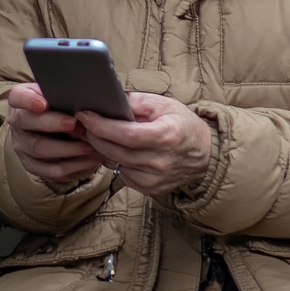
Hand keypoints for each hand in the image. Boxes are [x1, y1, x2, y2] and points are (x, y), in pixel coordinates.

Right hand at [7, 82, 103, 183]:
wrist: (52, 128)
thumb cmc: (58, 105)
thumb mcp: (57, 95)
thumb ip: (63, 94)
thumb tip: (84, 96)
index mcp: (19, 100)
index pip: (18, 97)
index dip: (28, 101)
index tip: (42, 104)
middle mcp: (17, 123)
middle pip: (29, 124)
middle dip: (53, 124)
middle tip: (75, 124)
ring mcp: (22, 145)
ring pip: (40, 148)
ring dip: (66, 148)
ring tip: (89, 145)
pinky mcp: (32, 165)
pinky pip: (50, 170)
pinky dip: (72, 166)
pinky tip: (89, 160)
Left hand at [77, 93, 211, 196]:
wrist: (205, 154)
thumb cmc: (183, 124)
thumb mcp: (164, 104)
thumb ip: (137, 101)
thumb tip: (111, 101)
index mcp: (165, 136)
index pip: (125, 134)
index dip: (100, 125)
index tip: (85, 115)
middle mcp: (160, 162)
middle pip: (115, 150)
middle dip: (94, 135)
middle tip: (86, 123)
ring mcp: (155, 179)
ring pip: (115, 164)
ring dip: (102, 149)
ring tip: (100, 135)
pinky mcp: (151, 189)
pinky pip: (122, 175)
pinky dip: (115, 162)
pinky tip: (118, 150)